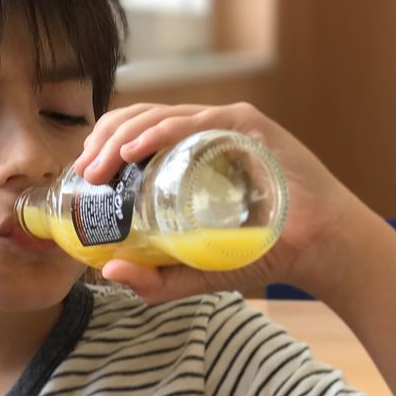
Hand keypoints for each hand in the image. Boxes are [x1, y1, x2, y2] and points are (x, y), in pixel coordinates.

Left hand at [73, 102, 367, 304]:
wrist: (314, 249)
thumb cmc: (258, 253)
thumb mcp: (192, 273)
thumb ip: (151, 279)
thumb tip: (105, 270)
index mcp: (184, 157)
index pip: (132, 139)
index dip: (101, 152)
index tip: (80, 179)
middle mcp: (200, 134)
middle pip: (137, 122)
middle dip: (102, 144)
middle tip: (84, 174)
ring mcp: (223, 126)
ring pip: (159, 116)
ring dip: (121, 138)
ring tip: (100, 164)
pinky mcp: (246, 126)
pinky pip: (194, 121)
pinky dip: (159, 132)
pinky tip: (134, 151)